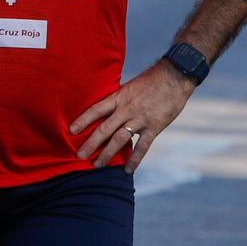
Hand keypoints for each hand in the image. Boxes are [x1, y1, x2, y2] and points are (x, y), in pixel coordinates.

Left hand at [70, 60, 195, 173]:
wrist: (175, 76)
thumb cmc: (153, 79)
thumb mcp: (131, 86)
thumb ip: (121, 99)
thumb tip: (109, 109)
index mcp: (120, 97)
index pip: (96, 109)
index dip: (83, 120)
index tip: (71, 130)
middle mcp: (127, 109)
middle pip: (104, 128)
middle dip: (91, 143)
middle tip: (79, 155)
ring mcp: (140, 119)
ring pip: (119, 139)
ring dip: (107, 153)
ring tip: (97, 165)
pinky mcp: (154, 127)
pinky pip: (142, 146)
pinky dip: (134, 159)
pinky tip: (128, 170)